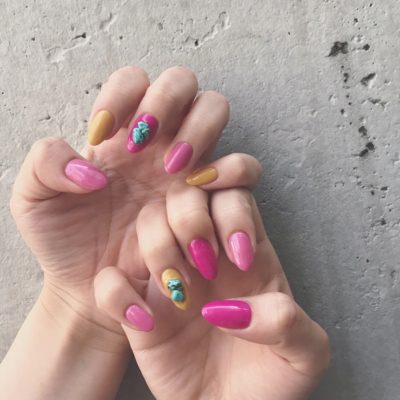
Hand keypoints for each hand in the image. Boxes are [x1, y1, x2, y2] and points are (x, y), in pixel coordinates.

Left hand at [10, 66, 241, 347]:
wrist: (91, 285)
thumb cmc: (65, 240)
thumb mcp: (34, 200)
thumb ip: (46, 164)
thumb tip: (93, 166)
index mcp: (118, 134)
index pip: (134, 80)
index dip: (122, 96)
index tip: (103, 136)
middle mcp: (158, 142)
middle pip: (182, 81)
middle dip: (165, 102)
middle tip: (141, 146)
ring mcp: (187, 166)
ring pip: (214, 109)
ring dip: (197, 130)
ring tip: (169, 171)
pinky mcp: (210, 197)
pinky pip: (243, 167)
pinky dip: (231, 169)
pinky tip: (197, 188)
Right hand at [93, 172, 329, 396]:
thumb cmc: (270, 379)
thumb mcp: (303, 354)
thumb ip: (288, 323)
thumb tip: (234, 311)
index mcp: (246, 248)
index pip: (234, 191)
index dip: (231, 203)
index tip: (236, 253)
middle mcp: (204, 248)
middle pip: (186, 193)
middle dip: (191, 217)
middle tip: (206, 264)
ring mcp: (168, 271)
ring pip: (147, 220)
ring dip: (159, 248)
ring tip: (181, 295)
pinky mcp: (137, 302)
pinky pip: (109, 279)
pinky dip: (117, 293)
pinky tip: (143, 321)